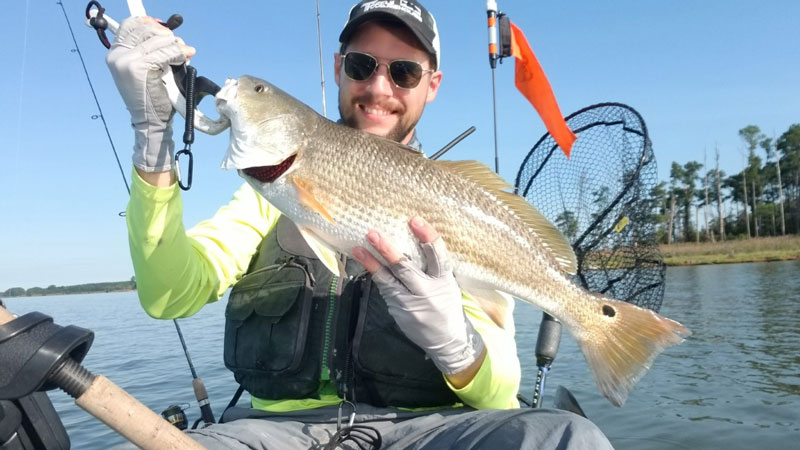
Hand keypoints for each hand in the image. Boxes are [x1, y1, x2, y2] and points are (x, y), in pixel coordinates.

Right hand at [106, 16, 194, 172]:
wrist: (150, 122)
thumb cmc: (152, 98)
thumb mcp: (148, 70)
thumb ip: (150, 52)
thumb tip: (168, 32)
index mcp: (116, 54)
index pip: (131, 26)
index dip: (150, 23)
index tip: (166, 30)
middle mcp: (117, 55)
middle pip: (145, 29)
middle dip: (167, 34)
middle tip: (179, 45)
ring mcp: (126, 61)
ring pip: (158, 40)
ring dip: (176, 44)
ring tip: (184, 54)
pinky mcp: (139, 67)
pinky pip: (165, 52)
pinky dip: (179, 53)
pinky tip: (185, 58)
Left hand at [352, 217, 484, 375]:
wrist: (448, 341)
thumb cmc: (448, 306)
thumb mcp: (448, 285)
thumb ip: (433, 267)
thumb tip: (412, 242)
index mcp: (444, 279)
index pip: (437, 254)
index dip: (426, 235)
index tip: (414, 220)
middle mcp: (427, 289)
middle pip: (406, 267)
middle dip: (388, 250)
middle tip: (373, 233)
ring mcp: (410, 302)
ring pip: (388, 279)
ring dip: (372, 262)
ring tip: (358, 248)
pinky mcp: (398, 310)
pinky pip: (385, 289)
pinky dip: (375, 274)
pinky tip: (365, 262)